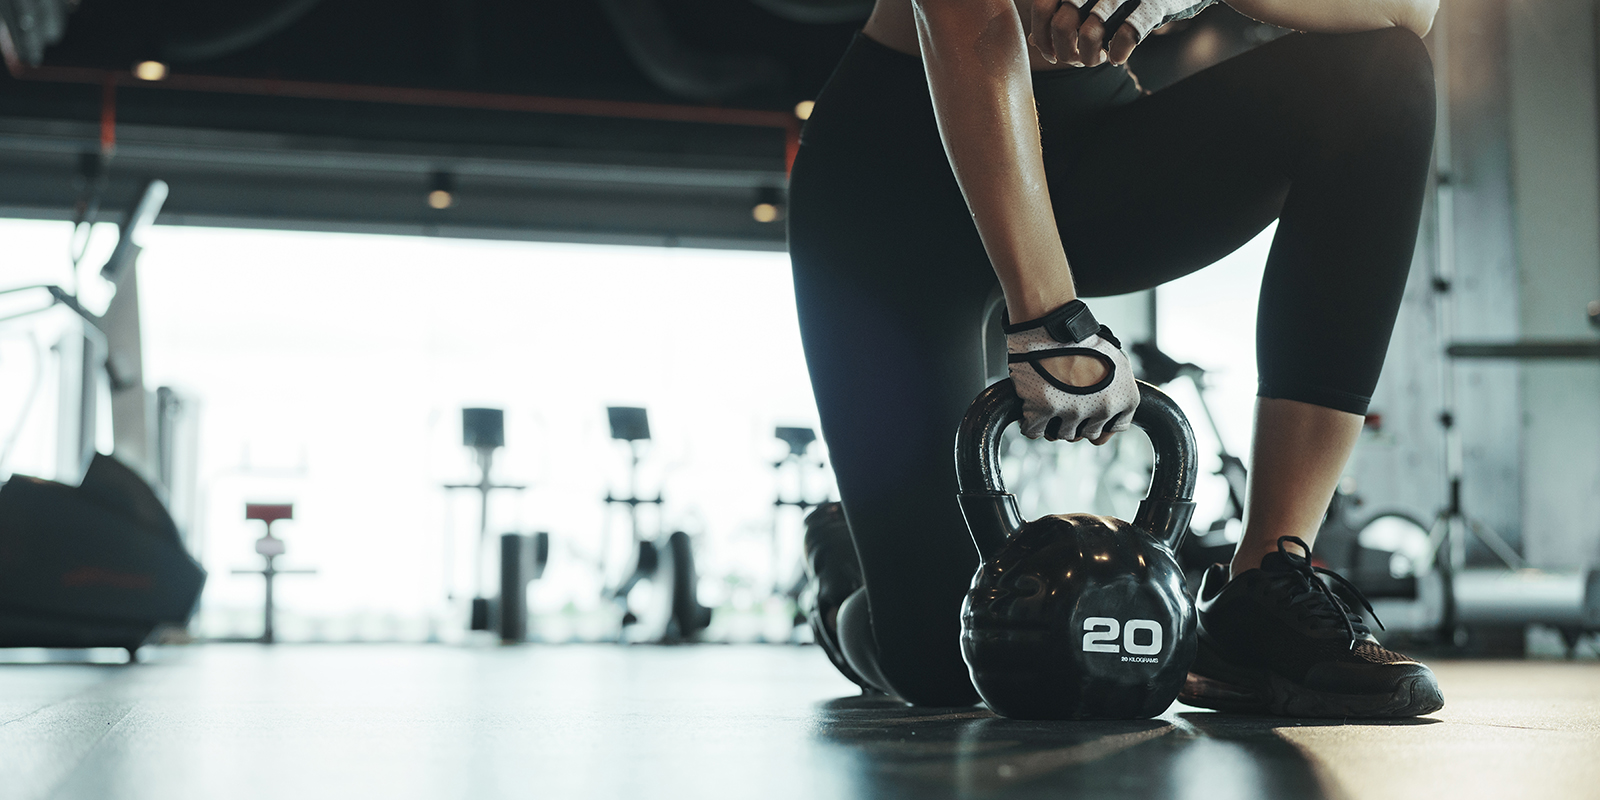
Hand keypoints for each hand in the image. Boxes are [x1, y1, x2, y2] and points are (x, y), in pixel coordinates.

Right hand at [1005, 302, 1138, 443]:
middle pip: (1086, 434)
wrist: (1051, 323)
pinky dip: (1030, 424)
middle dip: (1076, 422)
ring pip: (1061, 435)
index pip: (1113, 428)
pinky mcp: (1042, 410)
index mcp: (1125, 399)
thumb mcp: (1116, 360)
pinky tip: (1031, 409)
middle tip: (1065, 403)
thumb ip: (1118, 390)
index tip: (1088, 416)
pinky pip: (1033, 431)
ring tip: (1048, 401)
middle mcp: (1101, 410)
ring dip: (1053, 423)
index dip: (1099, 422)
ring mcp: (1072, 412)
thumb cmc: (1080, 337)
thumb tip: (1111, 411)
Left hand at [1029, 0, 1136, 66]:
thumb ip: (1060, 12)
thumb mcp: (1087, 0)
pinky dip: (1117, 53)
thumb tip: (1032, 40)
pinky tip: (1116, 58)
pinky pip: (1126, 34)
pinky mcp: (1152, 3)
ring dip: (1090, 56)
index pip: (1043, 8)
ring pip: (1091, 32)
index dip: (1041, 36)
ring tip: (1097, 59)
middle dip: (1065, 51)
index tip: (1049, 52)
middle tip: (1073, 58)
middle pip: (1063, 23)